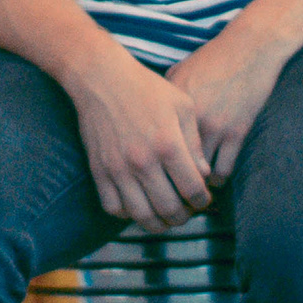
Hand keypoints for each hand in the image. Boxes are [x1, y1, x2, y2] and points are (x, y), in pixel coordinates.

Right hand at [72, 51, 211, 228]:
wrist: (102, 78)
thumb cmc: (146, 88)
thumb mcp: (182, 106)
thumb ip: (195, 143)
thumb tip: (203, 174)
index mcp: (168, 145)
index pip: (193, 190)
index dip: (203, 200)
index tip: (203, 198)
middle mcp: (143, 162)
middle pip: (170, 209)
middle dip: (184, 217)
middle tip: (187, 211)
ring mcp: (118, 169)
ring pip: (142, 216)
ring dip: (158, 224)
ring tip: (166, 218)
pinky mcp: (99, 170)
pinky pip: (113, 207)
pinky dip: (128, 215)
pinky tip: (138, 206)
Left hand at [167, 31, 287, 184]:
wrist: (249, 47)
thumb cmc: (213, 59)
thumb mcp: (180, 73)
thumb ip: (164, 100)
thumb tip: (152, 120)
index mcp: (169, 106)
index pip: (154, 148)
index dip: (153, 167)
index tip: (155, 178)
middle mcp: (187, 119)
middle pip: (172, 166)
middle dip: (172, 184)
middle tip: (173, 195)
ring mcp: (213, 126)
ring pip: (198, 174)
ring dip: (196, 186)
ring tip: (195, 192)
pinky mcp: (236, 132)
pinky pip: (223, 170)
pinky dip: (218, 178)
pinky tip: (216, 178)